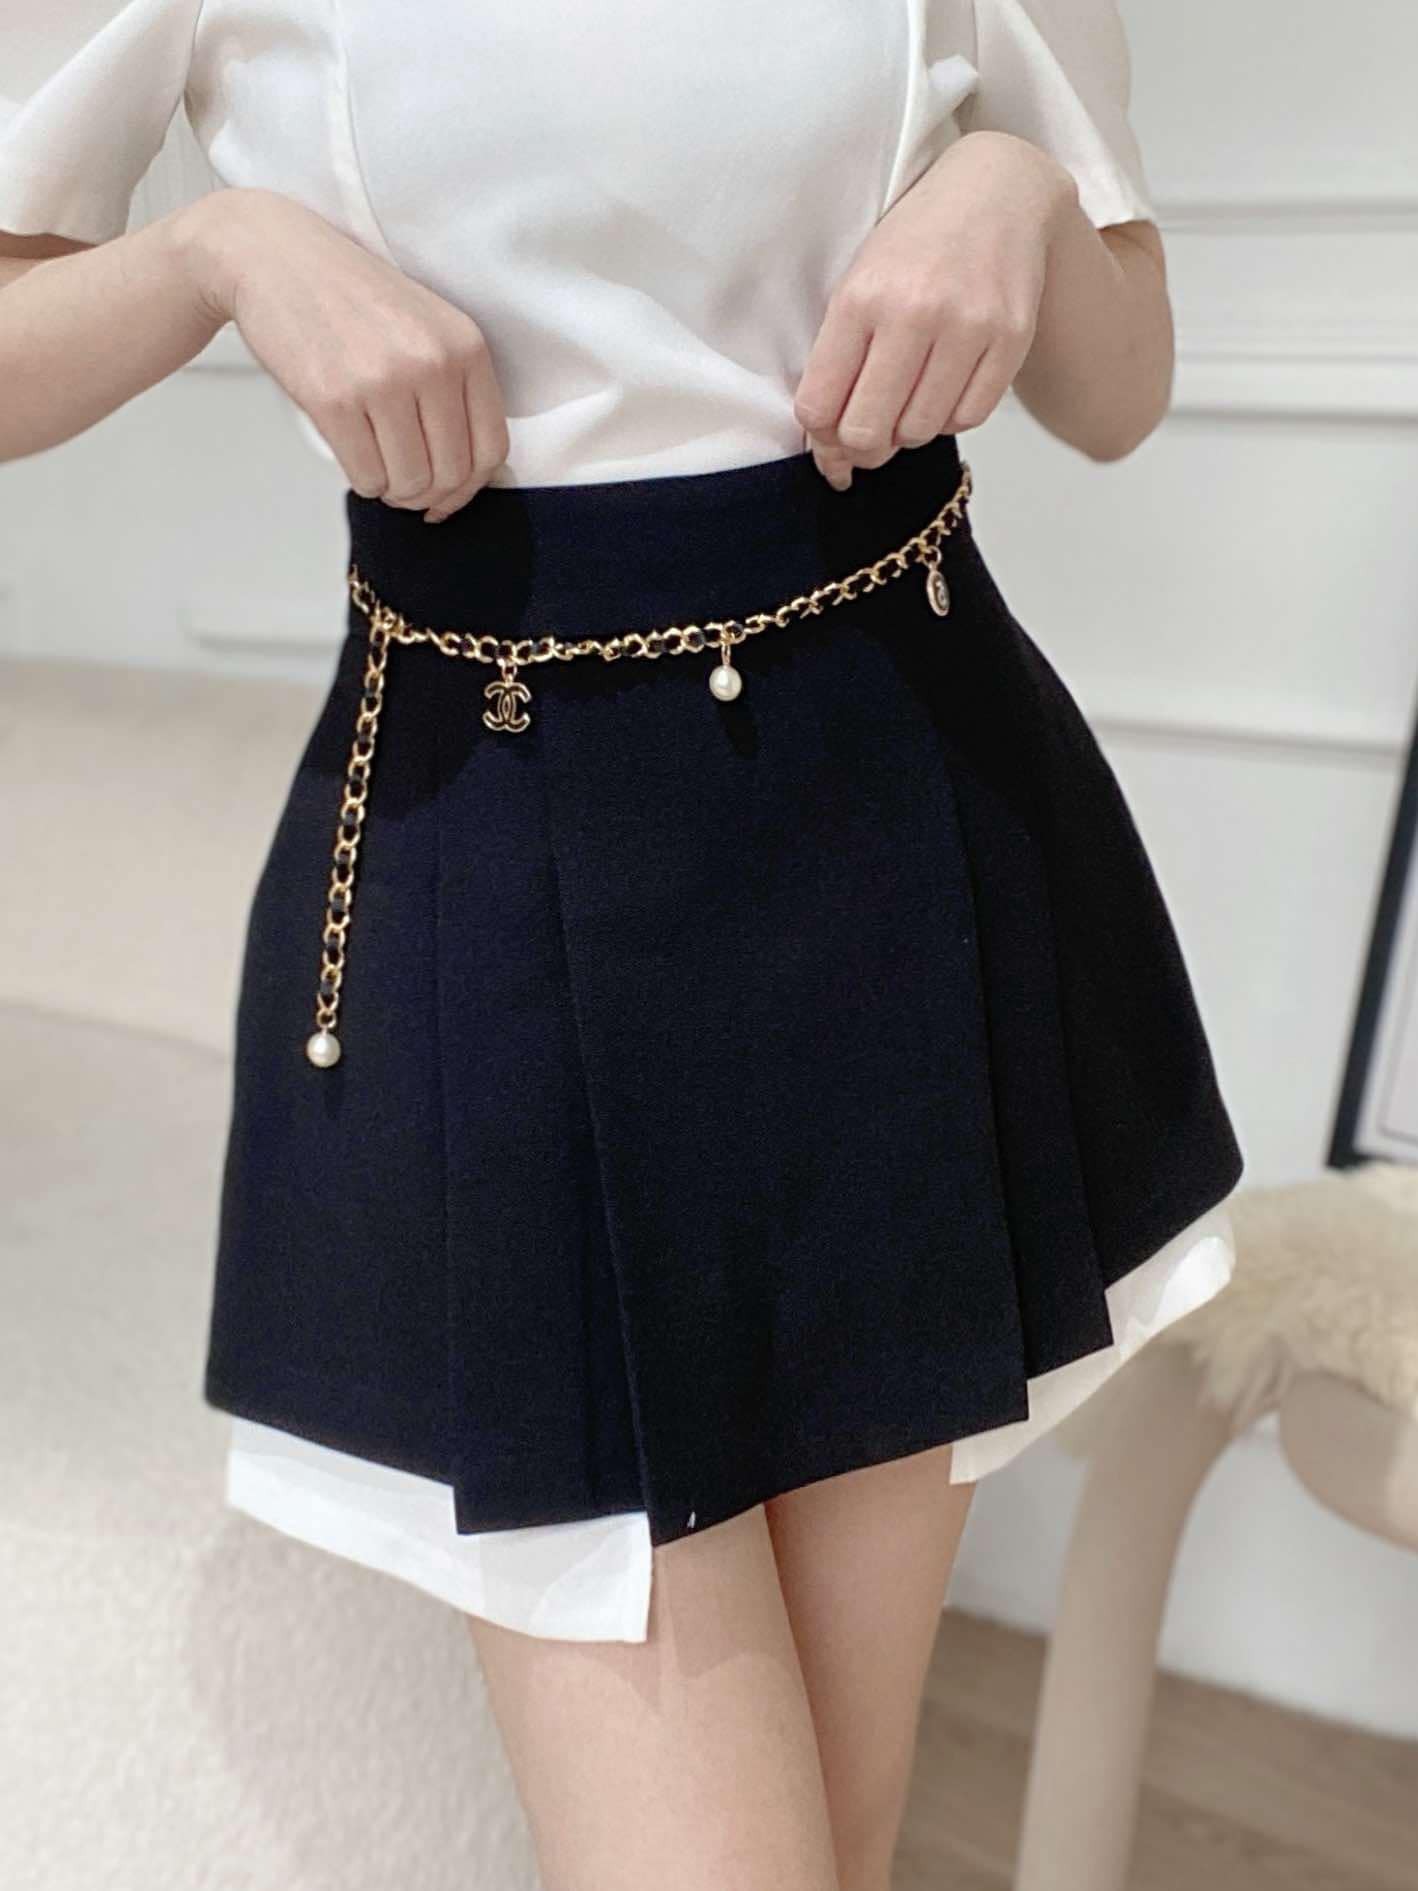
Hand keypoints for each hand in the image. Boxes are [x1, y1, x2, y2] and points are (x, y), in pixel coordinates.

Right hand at [179, 189, 509, 520]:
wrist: (275, 257)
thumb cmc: (352, 298)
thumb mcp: (426, 326)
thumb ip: (455, 388)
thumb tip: (462, 478)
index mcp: (466, 347)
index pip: (491, 448)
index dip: (469, 488)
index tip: (446, 495)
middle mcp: (432, 363)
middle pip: (451, 475)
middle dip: (427, 495)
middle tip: (403, 484)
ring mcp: (383, 381)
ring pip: (410, 483)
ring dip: (393, 490)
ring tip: (378, 465)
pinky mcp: (335, 399)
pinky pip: (367, 477)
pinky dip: (363, 481)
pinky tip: (354, 454)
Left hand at [793, 132, 1076, 488]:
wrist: (996, 191)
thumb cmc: (916, 243)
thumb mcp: (859, 283)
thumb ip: (837, 359)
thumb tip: (830, 448)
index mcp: (860, 298)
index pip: (819, 406)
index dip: (820, 437)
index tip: (829, 433)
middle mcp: (914, 312)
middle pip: (867, 430)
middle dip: (861, 447)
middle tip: (868, 437)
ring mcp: (968, 326)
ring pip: (919, 431)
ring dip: (907, 432)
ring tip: (907, 403)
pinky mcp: (1011, 338)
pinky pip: (968, 418)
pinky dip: (949, 419)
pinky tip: (943, 392)